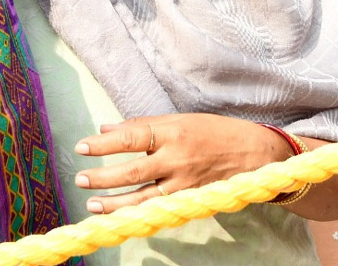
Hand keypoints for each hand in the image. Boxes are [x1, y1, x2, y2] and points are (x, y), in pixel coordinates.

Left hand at [73, 114, 290, 213]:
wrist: (257, 155)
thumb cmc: (214, 132)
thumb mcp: (178, 119)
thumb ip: (141, 125)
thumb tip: (105, 128)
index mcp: (172, 132)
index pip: (130, 138)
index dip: (103, 144)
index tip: (81, 147)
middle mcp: (177, 159)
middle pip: (133, 172)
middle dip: (103, 178)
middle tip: (80, 180)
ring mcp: (185, 184)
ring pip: (145, 198)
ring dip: (117, 204)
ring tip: (93, 206)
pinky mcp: (193, 200)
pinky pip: (162, 209)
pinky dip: (142, 214)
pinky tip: (124, 218)